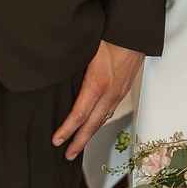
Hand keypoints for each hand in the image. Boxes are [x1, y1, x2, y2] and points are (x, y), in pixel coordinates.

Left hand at [53, 40, 141, 158]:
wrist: (134, 33)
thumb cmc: (110, 37)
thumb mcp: (84, 50)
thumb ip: (71, 67)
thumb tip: (53, 74)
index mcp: (96, 83)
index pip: (78, 115)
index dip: (66, 131)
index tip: (56, 140)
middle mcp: (109, 92)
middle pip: (92, 125)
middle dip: (79, 142)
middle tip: (68, 154)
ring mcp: (118, 92)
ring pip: (103, 119)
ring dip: (90, 133)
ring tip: (79, 142)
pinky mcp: (123, 89)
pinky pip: (110, 109)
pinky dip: (100, 120)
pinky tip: (95, 122)